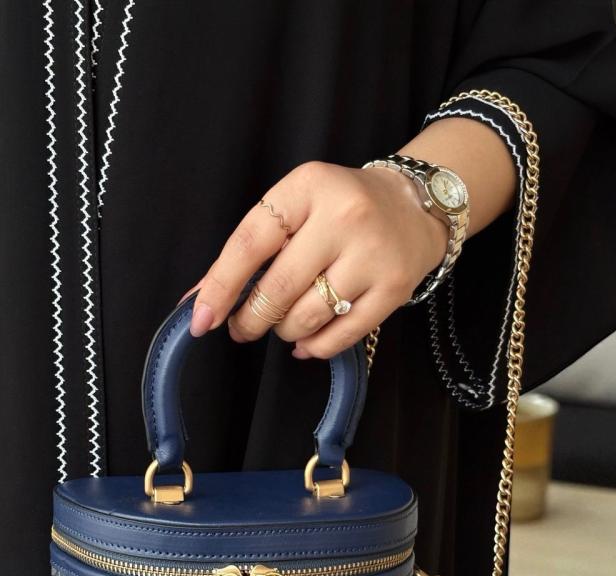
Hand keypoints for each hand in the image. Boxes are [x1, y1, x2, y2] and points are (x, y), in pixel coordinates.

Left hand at [183, 160, 448, 358]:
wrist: (415, 206)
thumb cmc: (342, 208)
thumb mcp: (296, 206)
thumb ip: (251, 248)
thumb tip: (199, 300)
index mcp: (308, 187)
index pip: (251, 242)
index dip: (221, 285)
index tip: (201, 319)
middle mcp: (344, 217)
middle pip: (279, 287)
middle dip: (250, 318)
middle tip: (241, 328)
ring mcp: (372, 255)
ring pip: (308, 316)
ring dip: (284, 331)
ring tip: (283, 325)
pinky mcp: (394, 289)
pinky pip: (342, 335)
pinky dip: (316, 347)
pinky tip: (306, 343)